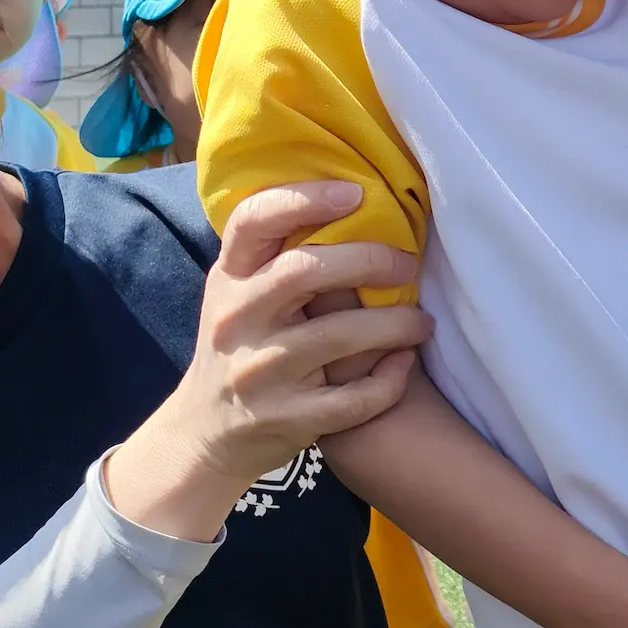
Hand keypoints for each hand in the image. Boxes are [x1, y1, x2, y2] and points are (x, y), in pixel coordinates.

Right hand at [106, 181, 430, 539]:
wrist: (205, 434)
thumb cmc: (240, 346)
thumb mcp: (238, 294)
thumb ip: (276, 255)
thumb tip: (352, 196)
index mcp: (228, 279)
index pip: (254, 221)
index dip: (305, 199)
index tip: (356, 193)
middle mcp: (237, 320)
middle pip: (305, 271)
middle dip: (370, 260)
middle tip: (408, 264)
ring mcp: (260, 372)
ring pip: (341, 335)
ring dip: (397, 324)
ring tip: (422, 322)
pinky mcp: (286, 419)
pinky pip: (354, 398)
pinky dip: (390, 381)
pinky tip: (403, 365)